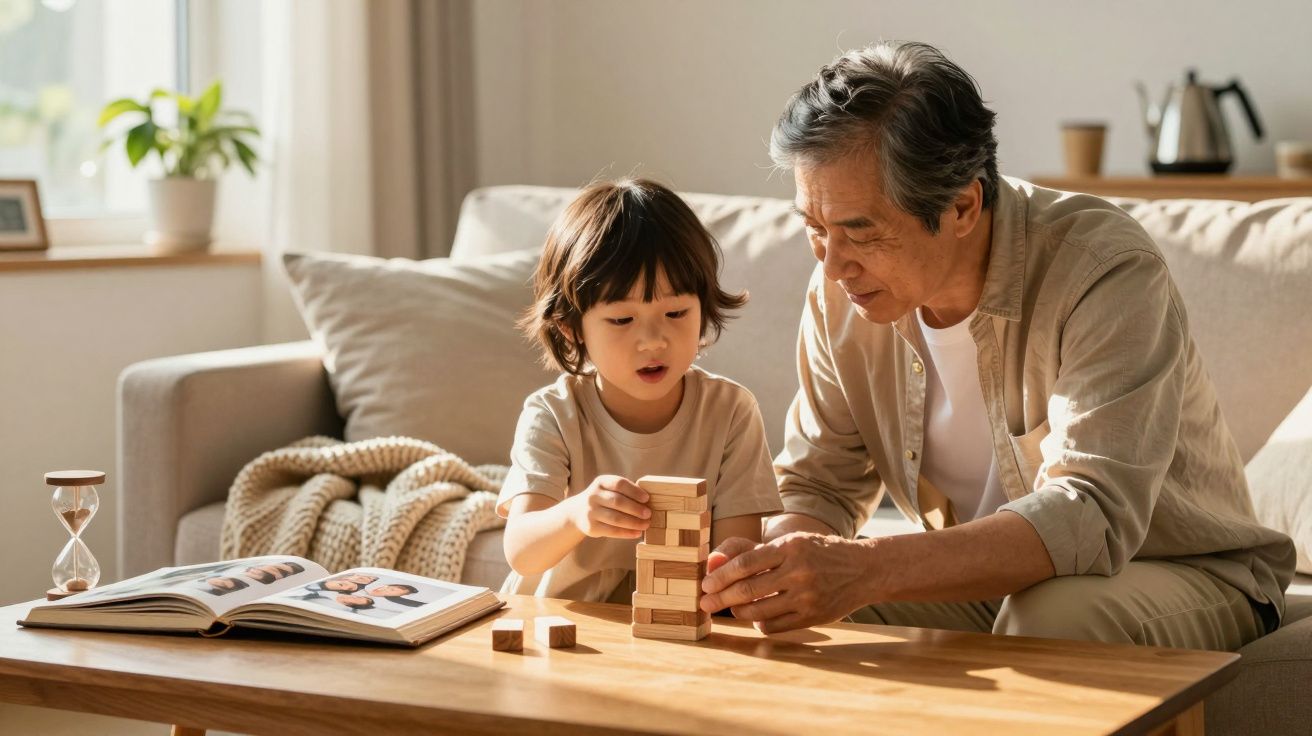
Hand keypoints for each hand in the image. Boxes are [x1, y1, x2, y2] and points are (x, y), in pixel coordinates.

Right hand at [564, 475, 650, 538]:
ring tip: (646, 525)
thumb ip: (625, 492)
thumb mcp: (609, 489)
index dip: (634, 491)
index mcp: (601, 482)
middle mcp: (593, 495)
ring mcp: (591, 512)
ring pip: (615, 518)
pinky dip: (626, 533)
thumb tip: (648, 502)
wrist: (577, 512)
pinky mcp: (591, 527)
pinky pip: (612, 531)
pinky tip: (637, 533)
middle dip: (636, 509)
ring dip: (633, 522)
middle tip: (649, 514)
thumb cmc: (603, 499)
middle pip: (618, 502)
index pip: (619, 484)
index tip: (647, 498)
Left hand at [700, 532, 874, 633]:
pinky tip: (756, 617)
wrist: (864, 570)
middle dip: (720, 598)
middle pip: (748, 590)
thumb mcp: (791, 542)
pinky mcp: (813, 616)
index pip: (745, 564)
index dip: (720, 576)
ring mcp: (807, 596)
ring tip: (730, 608)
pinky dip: (759, 623)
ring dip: (737, 612)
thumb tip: (714, 561)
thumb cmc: (819, 552)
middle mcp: (798, 571)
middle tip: (704, 604)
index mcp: (790, 547)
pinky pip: (775, 626)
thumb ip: (752, 551)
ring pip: (759, 611)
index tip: (705, 584)